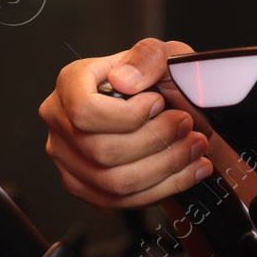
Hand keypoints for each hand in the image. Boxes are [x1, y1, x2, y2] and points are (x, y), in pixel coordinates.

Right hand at [39, 37, 212, 209]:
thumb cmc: (161, 78)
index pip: (84, 111)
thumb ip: (147, 57)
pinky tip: (190, 168)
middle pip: (103, 151)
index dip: (127, 114)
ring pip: (114, 182)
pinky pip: (121, 202)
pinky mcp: (87, 188)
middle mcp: (62, 123)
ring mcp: (70, 159)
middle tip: (186, 124)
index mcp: (72, 84)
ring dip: (166, 166)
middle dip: (157, 140)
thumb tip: (124, 80)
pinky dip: (165, 187)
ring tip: (194, 146)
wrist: (174, 105)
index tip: (157, 103)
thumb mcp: (163, 54)